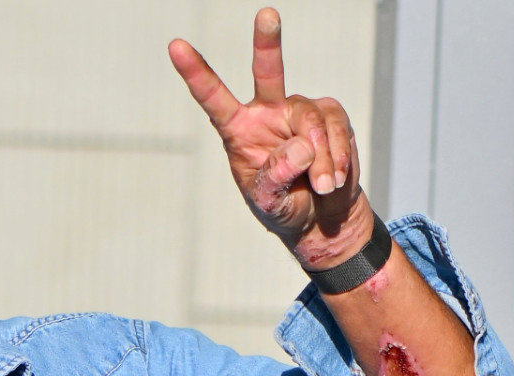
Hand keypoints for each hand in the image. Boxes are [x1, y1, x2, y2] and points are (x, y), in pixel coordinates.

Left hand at [168, 7, 373, 267]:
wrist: (321, 217)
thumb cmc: (284, 207)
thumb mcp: (270, 202)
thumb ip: (277, 177)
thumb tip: (299, 145)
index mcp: (238, 131)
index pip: (213, 98)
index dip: (195, 73)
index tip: (175, 46)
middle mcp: (266, 113)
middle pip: (267, 72)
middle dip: (267, 42)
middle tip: (266, 14)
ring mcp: (298, 111)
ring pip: (310, 120)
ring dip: (321, 158)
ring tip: (323, 186)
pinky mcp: (329, 116)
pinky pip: (336, 127)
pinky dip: (337, 155)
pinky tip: (335, 178)